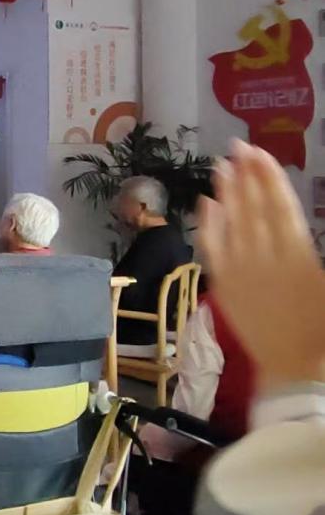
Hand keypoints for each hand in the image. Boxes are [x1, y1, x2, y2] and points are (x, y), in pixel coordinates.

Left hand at [197, 140, 324, 388]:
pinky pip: (211, 248)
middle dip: (244, 175)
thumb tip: (292, 218)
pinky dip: (207, 224)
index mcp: (299, 255)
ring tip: (220, 166)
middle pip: (252, 208)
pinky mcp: (223, 285)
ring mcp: (240, 271)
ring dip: (224, 193)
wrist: (299, 367)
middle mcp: (265, 258)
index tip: (258, 153)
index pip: (279, 206)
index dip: (267, 177)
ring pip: (229, 223)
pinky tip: (205, 204)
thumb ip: (309, 243)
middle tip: (236, 146)